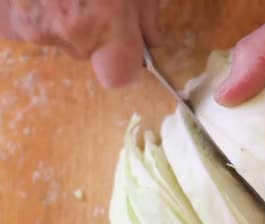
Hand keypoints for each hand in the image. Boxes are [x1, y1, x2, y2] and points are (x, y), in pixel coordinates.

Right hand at [0, 0, 161, 86]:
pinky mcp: (6, 20)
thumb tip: (152, 40)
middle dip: (95, 32)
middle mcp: (67, 32)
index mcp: (105, 22)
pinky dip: (36, 9)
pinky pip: (30, 25)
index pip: (118, 76)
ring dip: (64, 17)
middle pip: (88, 53)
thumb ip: (146, 13)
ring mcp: (31, 26)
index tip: (128, 44)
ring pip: (59, 37)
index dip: (125, 62)